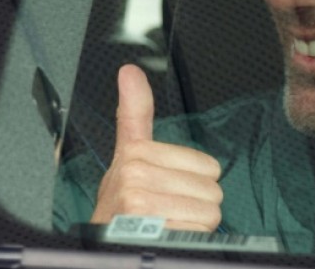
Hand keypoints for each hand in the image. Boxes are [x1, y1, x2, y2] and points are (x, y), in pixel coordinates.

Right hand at [91, 64, 223, 231]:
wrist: (103, 244)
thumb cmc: (120, 204)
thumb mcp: (126, 155)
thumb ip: (134, 113)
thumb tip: (129, 71)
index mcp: (135, 154)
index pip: (207, 165)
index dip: (194, 179)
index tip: (169, 186)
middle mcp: (135, 176)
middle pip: (211, 188)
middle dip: (195, 203)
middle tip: (167, 208)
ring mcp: (142, 204)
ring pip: (209, 211)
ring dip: (194, 223)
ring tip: (168, 222)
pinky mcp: (152, 230)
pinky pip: (200, 231)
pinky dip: (189, 238)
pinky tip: (168, 236)